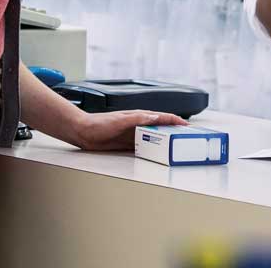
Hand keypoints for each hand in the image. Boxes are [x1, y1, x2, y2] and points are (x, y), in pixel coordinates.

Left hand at [73, 110, 188, 150]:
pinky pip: (144, 146)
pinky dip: (152, 149)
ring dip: (164, 141)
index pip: (162, 117)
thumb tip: (154, 117)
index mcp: (139, 116)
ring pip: (154, 138)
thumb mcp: (120, 120)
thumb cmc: (99, 123)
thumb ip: (137, 118)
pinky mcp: (128, 143)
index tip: (187, 126)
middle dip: (174, 131)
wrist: (84, 132)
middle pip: (161, 127)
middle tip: (185, 139)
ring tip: (174, 148)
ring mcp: (134, 134)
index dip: (175, 120)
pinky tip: (157, 155)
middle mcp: (138, 124)